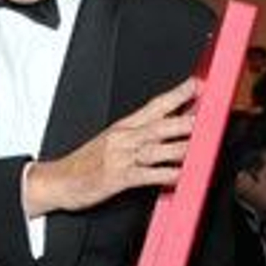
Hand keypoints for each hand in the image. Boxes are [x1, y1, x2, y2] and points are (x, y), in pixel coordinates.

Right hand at [23, 77, 196, 215]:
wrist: (56, 180)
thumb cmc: (84, 163)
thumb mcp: (111, 141)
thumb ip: (139, 135)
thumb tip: (167, 129)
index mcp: (123, 127)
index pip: (154, 105)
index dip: (176, 94)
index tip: (197, 85)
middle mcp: (123, 139)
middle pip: (159, 124)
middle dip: (185, 117)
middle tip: (209, 112)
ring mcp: (121, 158)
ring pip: (155, 147)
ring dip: (180, 144)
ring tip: (201, 142)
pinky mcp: (117, 178)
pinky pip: (146, 175)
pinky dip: (164, 174)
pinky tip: (179, 174)